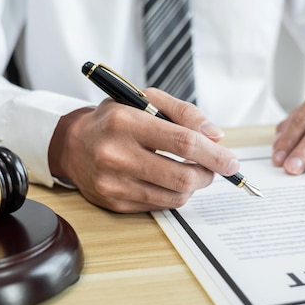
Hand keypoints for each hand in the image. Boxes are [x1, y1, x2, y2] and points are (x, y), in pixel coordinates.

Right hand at [48, 88, 239, 211]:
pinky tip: (170, 181)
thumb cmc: (115, 119)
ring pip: (174, 195)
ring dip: (193, 185)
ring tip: (193, 172)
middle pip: (181, 175)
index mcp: (124, 121)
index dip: (214, 154)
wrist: (73, 144)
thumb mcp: (145, 99)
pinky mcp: (114, 202)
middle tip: (214, 168)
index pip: (182, 142)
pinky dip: (174, 194)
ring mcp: (112, 182)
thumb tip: (215, 136)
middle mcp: (115, 154)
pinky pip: (159, 205)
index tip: (231, 160)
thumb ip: (183, 112)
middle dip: (208, 174)